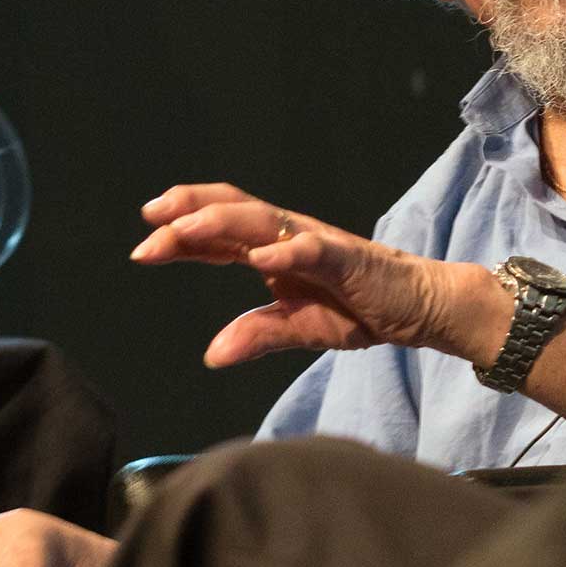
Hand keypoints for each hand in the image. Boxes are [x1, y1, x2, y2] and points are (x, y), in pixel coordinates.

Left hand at [134, 183, 478, 366]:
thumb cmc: (362, 309)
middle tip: (149, 229)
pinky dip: (285, 250)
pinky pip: (313, 249)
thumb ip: (258, 335)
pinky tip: (258, 258)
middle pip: (232, 212)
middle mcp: (290, 237)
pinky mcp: (348, 257)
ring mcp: (318, 242)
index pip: (220, 233)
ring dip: (221, 222)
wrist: (421, 306)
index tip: (143, 245)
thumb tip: (211, 354)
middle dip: (188, 215)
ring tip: (185, 229)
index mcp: (274, 251)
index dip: (181, 234)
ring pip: (263, 220)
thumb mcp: (300, 329)